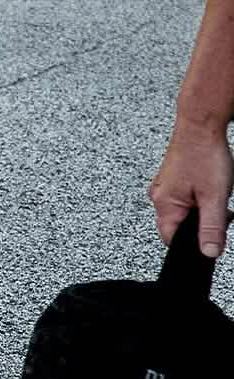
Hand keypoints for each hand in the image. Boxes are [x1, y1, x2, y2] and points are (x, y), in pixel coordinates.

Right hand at [148, 124, 233, 257]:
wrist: (200, 124)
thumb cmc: (204, 155)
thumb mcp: (215, 198)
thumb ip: (212, 228)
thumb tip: (209, 253)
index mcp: (164, 204)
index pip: (172, 240)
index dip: (194, 243)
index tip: (212, 236)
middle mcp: (158, 195)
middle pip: (179, 225)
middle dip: (202, 224)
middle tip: (219, 208)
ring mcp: (163, 184)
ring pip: (183, 211)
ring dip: (202, 209)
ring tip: (215, 193)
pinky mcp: (171, 176)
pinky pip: (182, 197)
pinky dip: (198, 197)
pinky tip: (209, 185)